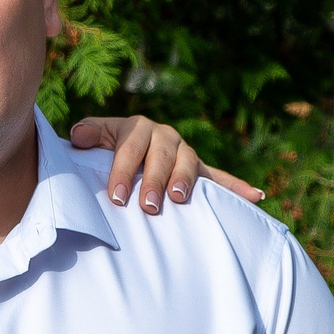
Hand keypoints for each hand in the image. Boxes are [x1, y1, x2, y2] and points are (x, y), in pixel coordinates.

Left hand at [69, 116, 262, 211]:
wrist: (121, 151)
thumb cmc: (104, 150)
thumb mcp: (95, 138)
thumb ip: (88, 134)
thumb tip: (77, 136)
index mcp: (138, 127)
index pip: (131, 148)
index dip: (123, 171)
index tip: (117, 197)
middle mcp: (165, 136)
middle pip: (162, 157)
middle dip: (155, 181)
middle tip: (148, 205)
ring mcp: (185, 153)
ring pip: (189, 164)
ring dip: (186, 181)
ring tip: (179, 199)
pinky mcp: (199, 170)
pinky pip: (220, 177)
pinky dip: (237, 186)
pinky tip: (256, 196)